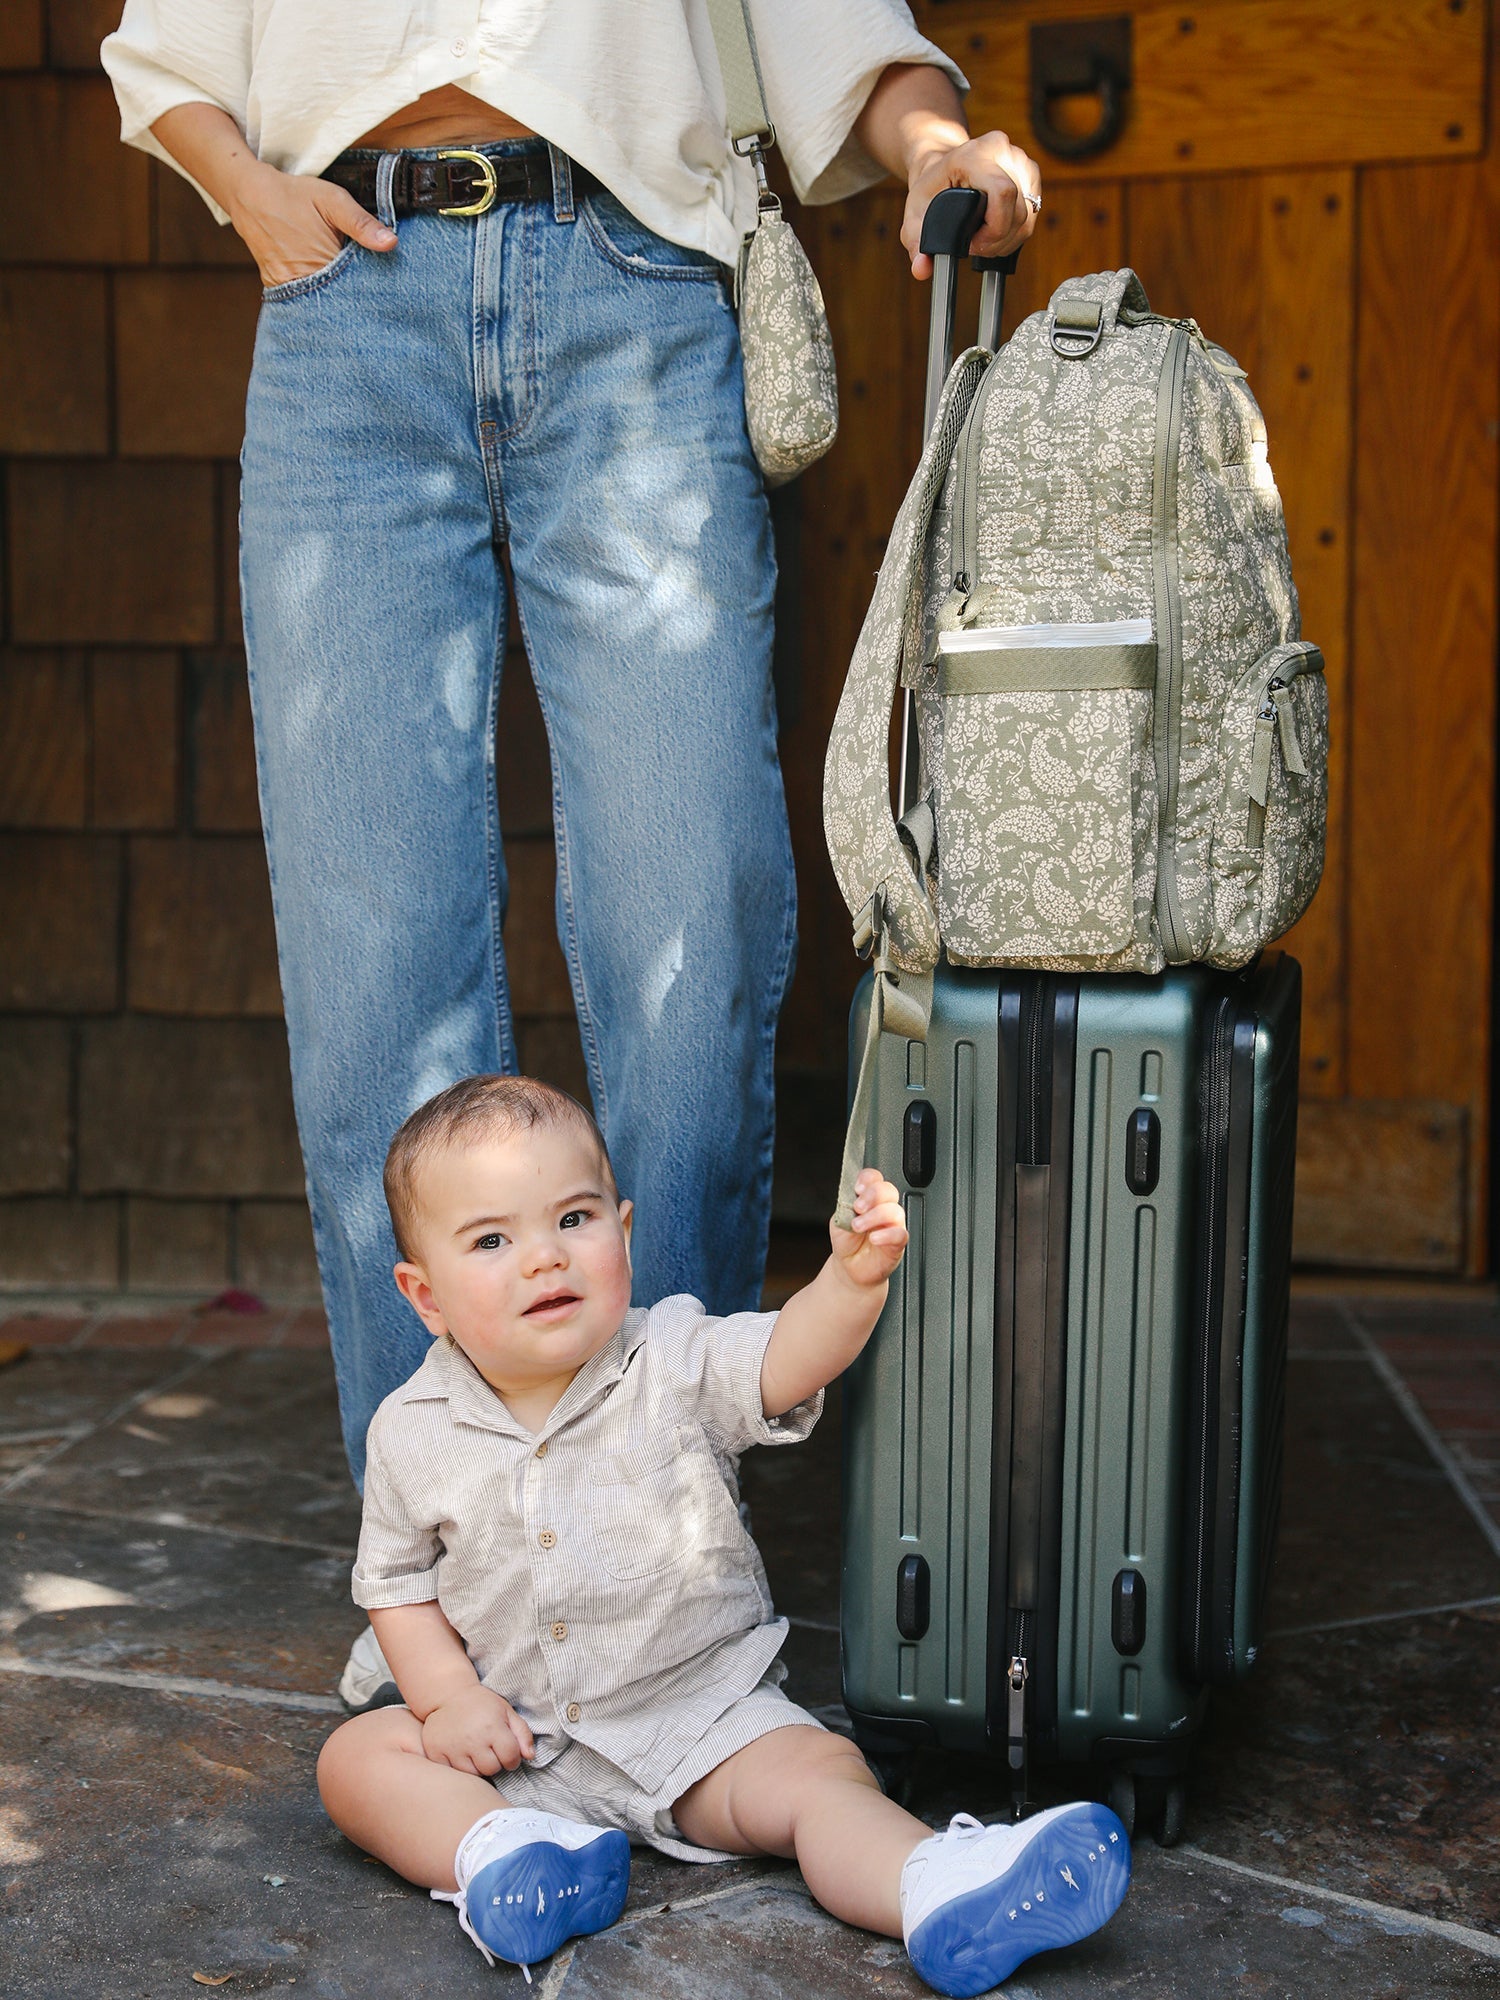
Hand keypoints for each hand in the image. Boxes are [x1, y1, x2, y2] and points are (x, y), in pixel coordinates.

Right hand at [227, 159, 396, 287]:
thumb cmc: (293, 196)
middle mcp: (303, 285)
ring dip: (336, 296)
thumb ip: (361, 223)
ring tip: (346, 283)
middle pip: (339, 301)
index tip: (383, 286)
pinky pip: (303, 298)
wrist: (249, 194)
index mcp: (322, 267)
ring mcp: (288, 289)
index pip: (357, 291)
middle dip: (355, 295)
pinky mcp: (278, 288)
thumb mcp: (332, 201)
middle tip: (369, 288)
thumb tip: (391, 243)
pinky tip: (326, 282)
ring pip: (321, 302)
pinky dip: (317, 293)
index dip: (371, 289)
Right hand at [420, 1685, 534, 1775]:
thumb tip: (530, 1756)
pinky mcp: (435, 1752)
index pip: (511, 1758)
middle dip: (495, 1763)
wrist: (448, 1695)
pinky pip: (452, 1773)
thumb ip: (522, 1733)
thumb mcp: (506, 1711)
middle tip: (489, 1750)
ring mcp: (452, 1747)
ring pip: (473, 1774)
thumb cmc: (482, 1705)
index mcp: (492, 1726)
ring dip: (477, 1766)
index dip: (512, 1758)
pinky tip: (460, 1753)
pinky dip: (458, 1767)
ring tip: (475, 1751)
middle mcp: (472, 1738)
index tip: (507, 1753)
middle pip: (492, 1769)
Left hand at [829, 1170, 908, 1287]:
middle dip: (873, 1195)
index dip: (867, 1179)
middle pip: (889, 1190)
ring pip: (895, 1211)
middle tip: (858, 1208)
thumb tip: (852, 1199)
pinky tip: (874, 1238)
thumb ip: (846, 1207)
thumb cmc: (847, 1241)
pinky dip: (886, 1234)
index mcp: (869, 1198)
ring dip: (875, 1216)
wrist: (849, 1266)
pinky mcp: (897, 1243)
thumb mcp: (839, 1220)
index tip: (857, 1189)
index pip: (874, 1178)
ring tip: (858, 1227)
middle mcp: (883, 1207)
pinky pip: (900, 1234)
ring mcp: (892, 1224)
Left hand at [902, 129, 1040, 279]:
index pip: (1003, 192)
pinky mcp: (1030, 172)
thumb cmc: (931, 188)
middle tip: (975, 245)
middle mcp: (1002, 151)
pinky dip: (1017, 230)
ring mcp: (1020, 159)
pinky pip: (1033, 211)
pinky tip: (997, 231)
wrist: (942, 164)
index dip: (993, 228)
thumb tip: (921, 270)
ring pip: (1028, 215)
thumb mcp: (915, 213)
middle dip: (998, 240)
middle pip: (1018, 211)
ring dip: (1009, 238)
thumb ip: (915, 243)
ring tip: (985, 240)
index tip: (972, 242)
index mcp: (974, 154)